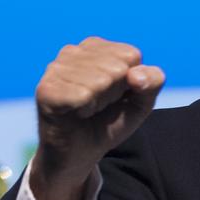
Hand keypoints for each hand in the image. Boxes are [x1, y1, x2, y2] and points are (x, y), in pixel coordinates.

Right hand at [29, 36, 164, 199]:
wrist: (81, 153)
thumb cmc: (109, 121)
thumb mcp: (141, 101)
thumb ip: (153, 81)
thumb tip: (136, 75)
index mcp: (96, 46)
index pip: (131, 55)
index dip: (131, 83)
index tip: (115, 95)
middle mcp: (73, 51)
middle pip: (118, 68)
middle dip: (116, 93)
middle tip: (99, 105)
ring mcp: (56, 68)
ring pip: (101, 80)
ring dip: (100, 103)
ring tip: (87, 109)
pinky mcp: (46, 89)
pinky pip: (83, 95)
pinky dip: (86, 110)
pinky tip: (76, 113)